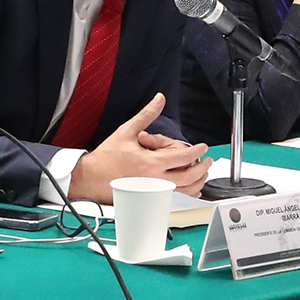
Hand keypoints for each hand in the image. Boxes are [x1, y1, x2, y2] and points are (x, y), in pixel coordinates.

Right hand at [69, 94, 211, 202]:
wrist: (92, 177)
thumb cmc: (107, 157)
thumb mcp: (128, 130)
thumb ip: (147, 114)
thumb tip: (159, 99)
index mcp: (152, 162)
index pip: (184, 157)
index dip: (197, 151)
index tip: (202, 147)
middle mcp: (156, 180)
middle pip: (190, 176)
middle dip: (203, 168)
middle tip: (207, 160)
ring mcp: (154, 192)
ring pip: (185, 191)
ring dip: (198, 182)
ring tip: (202, 173)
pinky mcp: (151, 199)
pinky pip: (175, 200)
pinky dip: (187, 194)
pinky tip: (190, 188)